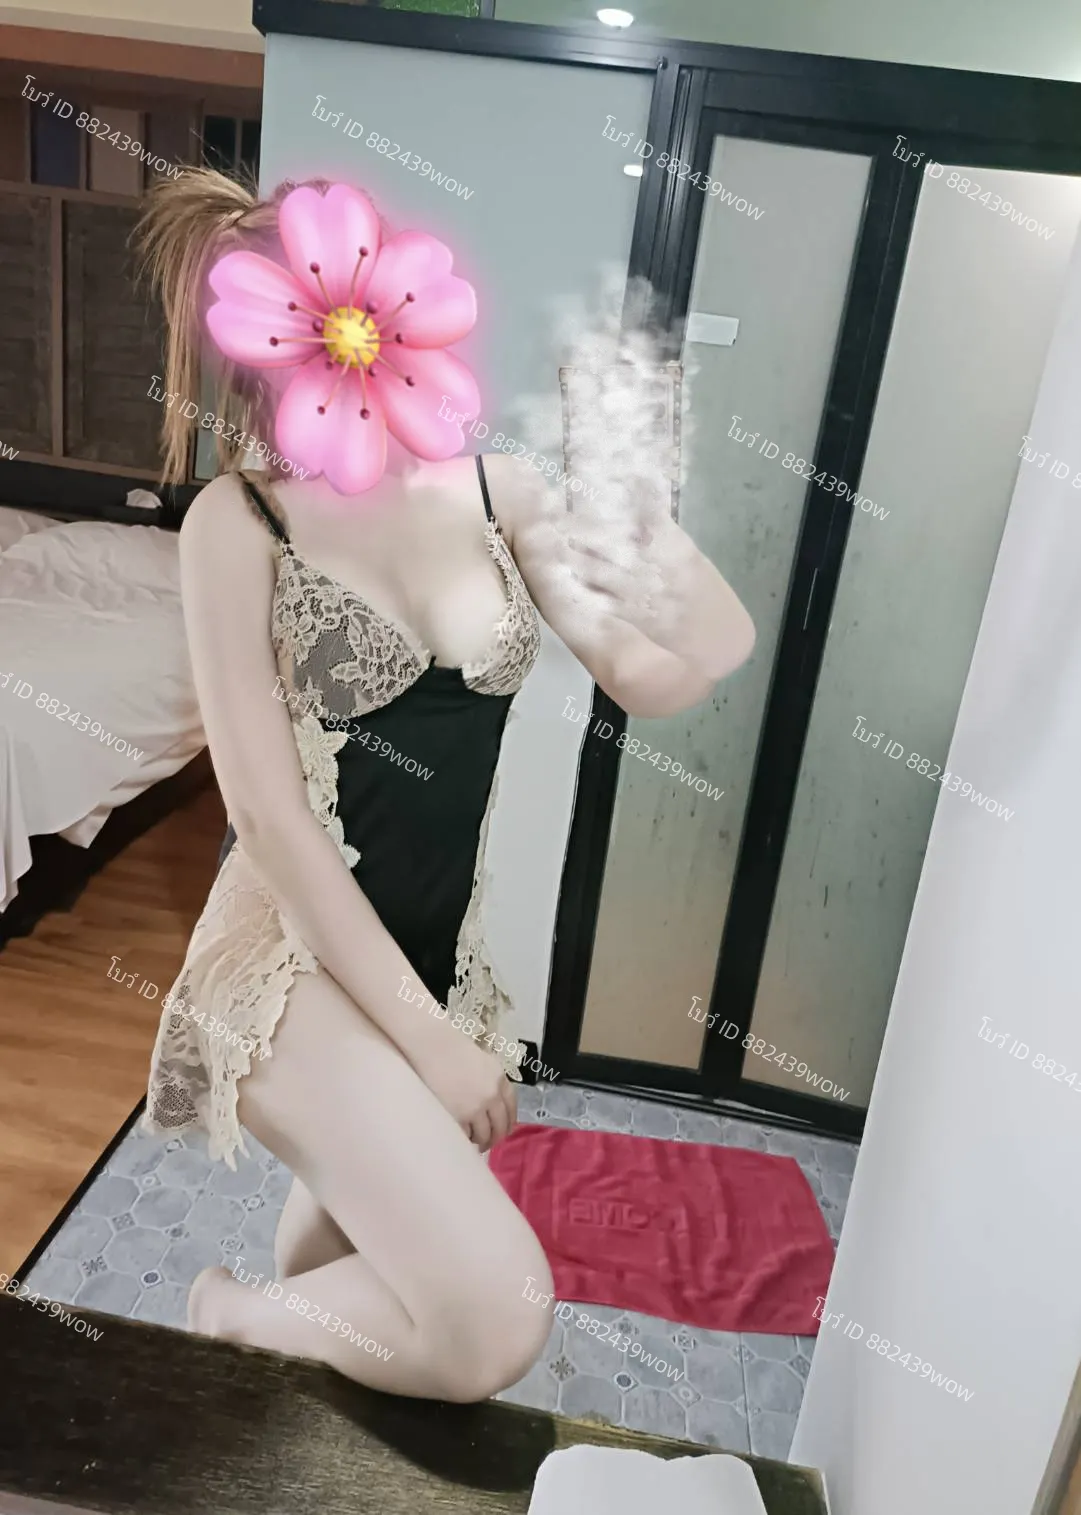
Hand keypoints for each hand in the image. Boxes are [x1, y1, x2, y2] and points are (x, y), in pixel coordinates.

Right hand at [410, 1021, 516, 1152]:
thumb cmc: (454, 1050)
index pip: (512, 1109)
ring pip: (484, 1135)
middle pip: (501, 1126)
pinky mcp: (459, 1116)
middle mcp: (492, 1096)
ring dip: (481, 1141)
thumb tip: (494, 1102)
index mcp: (500, 1080)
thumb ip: (492, 1081)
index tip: (504, 1130)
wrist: (433, 1048)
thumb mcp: (484, 1061)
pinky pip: (466, 1135)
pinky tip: (462, 1137)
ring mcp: (476, 1108)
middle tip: (489, 1142)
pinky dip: (465, 1138)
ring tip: (474, 1142)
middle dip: (496, 1137)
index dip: (508, 1122)